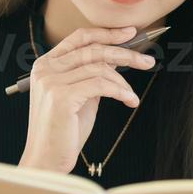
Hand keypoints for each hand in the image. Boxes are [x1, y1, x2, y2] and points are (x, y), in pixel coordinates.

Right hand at [18, 25, 156, 174]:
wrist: (48, 160)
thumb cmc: (64, 132)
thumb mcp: (80, 97)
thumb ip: (90, 77)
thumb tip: (116, 62)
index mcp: (46, 65)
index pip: (79, 38)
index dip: (106, 33)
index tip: (130, 33)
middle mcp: (46, 69)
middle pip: (93, 50)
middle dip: (125, 54)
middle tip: (146, 61)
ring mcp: (51, 82)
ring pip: (99, 68)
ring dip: (123, 81)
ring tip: (131, 96)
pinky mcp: (61, 96)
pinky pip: (101, 85)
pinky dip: (120, 91)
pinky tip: (129, 100)